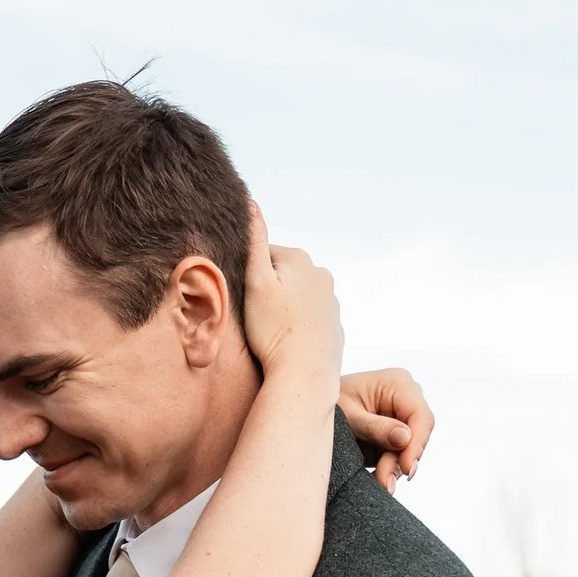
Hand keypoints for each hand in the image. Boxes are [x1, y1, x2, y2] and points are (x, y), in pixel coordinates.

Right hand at [238, 202, 342, 389]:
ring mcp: (331, 301)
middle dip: (268, 291)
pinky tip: (286, 342)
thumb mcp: (255, 281)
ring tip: (271, 332)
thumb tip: (250, 202)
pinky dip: (297, 326)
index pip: (263, 256)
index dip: (248, 277)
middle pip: (282, 276)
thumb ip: (254, 241)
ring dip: (283, 309)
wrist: (304, 374)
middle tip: (256, 318)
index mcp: (299, 259)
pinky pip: (308, 320)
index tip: (244, 299)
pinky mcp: (334, 326)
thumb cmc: (274, 330)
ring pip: (296, 297)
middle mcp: (321, 275)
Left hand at [336, 367, 435, 489]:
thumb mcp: (349, 416)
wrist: (311, 408)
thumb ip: (376, 427)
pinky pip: (398, 455)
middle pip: (417, 436)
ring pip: (409, 450)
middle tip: (385, 482)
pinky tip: (377, 479)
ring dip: (393, 469)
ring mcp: (401, 417)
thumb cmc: (330, 403)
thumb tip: (405, 438)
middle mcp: (405, 398)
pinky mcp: (394, 435)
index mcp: (398, 383)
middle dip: (401, 461)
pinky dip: (387, 469)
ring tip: (379, 483)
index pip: (421, 416)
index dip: (417, 444)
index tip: (407, 468)